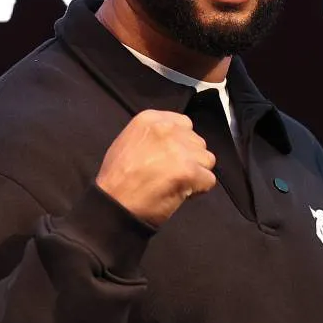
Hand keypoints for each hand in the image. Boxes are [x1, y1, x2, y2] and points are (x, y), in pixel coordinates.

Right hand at [95, 109, 216, 227]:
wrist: (114, 203)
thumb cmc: (118, 178)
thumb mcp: (130, 141)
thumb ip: (155, 136)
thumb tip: (177, 142)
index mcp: (151, 118)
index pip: (185, 125)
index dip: (181, 145)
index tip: (169, 158)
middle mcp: (168, 128)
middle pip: (198, 142)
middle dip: (190, 159)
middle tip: (171, 174)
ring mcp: (180, 149)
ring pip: (207, 160)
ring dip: (196, 173)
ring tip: (175, 183)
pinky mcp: (189, 170)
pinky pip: (209, 180)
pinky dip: (198, 190)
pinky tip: (180, 193)